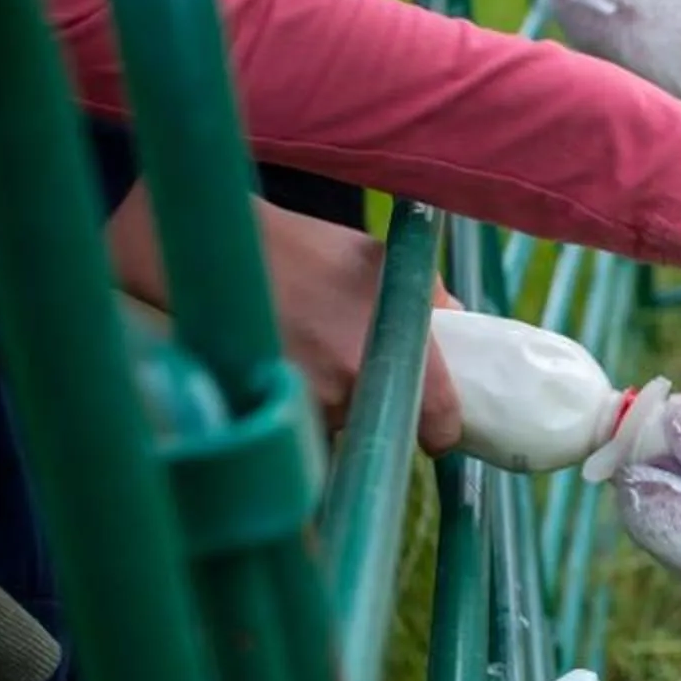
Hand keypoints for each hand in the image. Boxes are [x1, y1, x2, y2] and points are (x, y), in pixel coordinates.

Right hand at [106, 188, 465, 454]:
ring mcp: (312, 406)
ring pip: (343, 427)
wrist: (221, 255)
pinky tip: (286, 368)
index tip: (436, 428)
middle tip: (358, 371)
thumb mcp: (381, 260)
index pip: (440, 422)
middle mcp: (358, 385)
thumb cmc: (305, 251)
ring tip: (313, 357)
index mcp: (398, 347)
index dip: (442, 430)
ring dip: (337, 405)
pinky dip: (299, 408)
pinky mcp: (273, 414)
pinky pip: (302, 427)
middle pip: (387, 425)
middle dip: (380, 405)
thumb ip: (428, 297)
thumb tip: (459, 326)